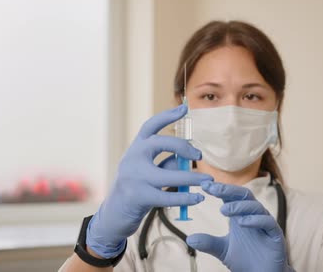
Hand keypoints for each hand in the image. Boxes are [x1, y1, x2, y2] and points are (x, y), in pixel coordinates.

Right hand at [87, 105, 213, 257]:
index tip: (184, 108)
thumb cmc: (136, 189)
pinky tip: (197, 199)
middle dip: (183, 147)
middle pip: (160, 143)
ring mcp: (134, 177)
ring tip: (208, 181)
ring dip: (192, 178)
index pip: (150, 126)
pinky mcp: (139, 197)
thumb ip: (166, 162)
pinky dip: (185, 198)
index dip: (167, 116)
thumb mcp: (148, 170)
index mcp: (135, 148)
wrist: (114, 215)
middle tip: (199, 156)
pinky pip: (168, 196)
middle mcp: (132, 158)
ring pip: (168, 174)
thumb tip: (187, 157)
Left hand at [186, 181, 293, 271]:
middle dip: (228, 190)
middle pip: (243, 195)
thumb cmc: (245, 260)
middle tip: (212, 188)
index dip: (219, 189)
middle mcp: (254, 216)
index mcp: (240, 216)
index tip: (203, 185)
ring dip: (239, 206)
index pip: (230, 196)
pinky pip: (267, 222)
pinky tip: (242, 222)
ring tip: (223, 210)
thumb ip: (208, 243)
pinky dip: (255, 220)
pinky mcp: (275, 234)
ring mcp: (265, 224)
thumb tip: (189, 238)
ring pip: (255, 207)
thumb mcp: (223, 250)